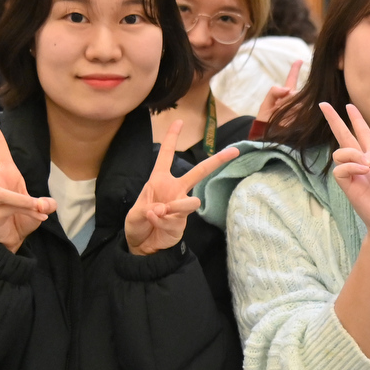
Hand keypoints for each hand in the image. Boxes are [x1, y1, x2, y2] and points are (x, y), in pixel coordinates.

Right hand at [0, 108, 55, 253]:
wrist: (9, 240)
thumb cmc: (20, 219)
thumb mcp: (39, 209)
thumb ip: (43, 204)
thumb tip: (46, 205)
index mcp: (7, 173)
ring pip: (5, 193)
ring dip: (25, 202)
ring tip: (40, 210)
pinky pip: (13, 209)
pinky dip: (28, 212)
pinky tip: (38, 218)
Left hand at [123, 120, 240, 255]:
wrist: (142, 247)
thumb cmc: (138, 225)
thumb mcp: (135, 215)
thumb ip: (147, 210)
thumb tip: (163, 208)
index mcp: (159, 181)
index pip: (166, 156)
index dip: (171, 138)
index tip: (179, 121)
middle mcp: (174, 190)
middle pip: (198, 172)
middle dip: (217, 161)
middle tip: (234, 152)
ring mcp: (181, 206)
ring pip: (190, 202)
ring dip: (176, 207)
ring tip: (159, 213)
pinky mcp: (183, 223)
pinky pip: (177, 219)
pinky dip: (163, 221)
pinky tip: (156, 224)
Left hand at [256, 57, 304, 123]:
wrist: (267, 137)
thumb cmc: (265, 121)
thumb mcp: (265, 104)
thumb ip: (274, 92)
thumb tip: (289, 89)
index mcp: (285, 95)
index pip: (291, 79)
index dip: (295, 69)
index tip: (300, 59)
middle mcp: (295, 101)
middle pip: (295, 92)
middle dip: (286, 100)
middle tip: (278, 109)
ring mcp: (300, 109)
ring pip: (298, 102)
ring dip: (287, 108)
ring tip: (281, 118)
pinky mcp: (304, 118)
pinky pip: (300, 111)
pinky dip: (291, 114)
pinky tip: (287, 121)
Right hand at [321, 102, 369, 243]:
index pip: (363, 136)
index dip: (357, 121)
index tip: (349, 106)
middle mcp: (362, 165)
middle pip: (344, 138)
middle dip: (334, 121)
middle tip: (323, 104)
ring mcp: (354, 176)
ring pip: (340, 153)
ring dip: (352, 152)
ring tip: (366, 163)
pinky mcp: (349, 187)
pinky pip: (340, 170)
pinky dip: (351, 166)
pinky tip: (364, 170)